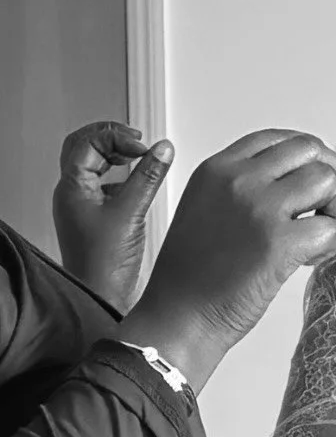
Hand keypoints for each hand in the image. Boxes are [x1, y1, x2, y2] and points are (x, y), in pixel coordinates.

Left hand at [51, 120, 174, 311]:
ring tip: (138, 157)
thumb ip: (149, 176)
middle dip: (112, 139)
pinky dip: (120, 178)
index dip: (117, 137)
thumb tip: (162, 150)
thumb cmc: (104, 266)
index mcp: (72, 187)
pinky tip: (137, 185)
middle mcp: (72, 194)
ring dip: (115, 157)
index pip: (88, 142)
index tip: (143, 146)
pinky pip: (103, 187)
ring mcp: (81, 207)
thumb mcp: (131, 212)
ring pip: (93, 166)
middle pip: (84, 147)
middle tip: (136, 141)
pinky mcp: (94, 220)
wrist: (101, 299)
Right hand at [118, 129, 335, 392]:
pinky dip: (330, 243)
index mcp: (218, 168)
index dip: (306, 155)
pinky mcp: (280, 242)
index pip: (277, 138)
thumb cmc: (192, 275)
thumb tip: (292, 185)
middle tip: (327, 207)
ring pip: (326, 180)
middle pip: (309, 149)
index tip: (313, 178)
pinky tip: (310, 259)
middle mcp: (239, 179)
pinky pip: (329, 228)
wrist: (179, 316)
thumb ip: (240, 189)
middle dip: (329, 176)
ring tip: (319, 233)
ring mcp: (260, 207)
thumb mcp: (205, 209)